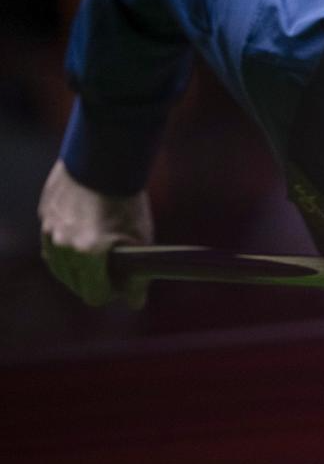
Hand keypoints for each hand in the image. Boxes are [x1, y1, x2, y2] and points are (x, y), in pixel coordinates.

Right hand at [38, 160, 153, 307]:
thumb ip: (136, 278)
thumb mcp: (141, 241)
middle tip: (116, 267)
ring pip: (60, 267)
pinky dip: (67, 248)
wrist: (105, 160)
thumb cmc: (128, 201)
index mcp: (88, 255)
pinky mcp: (43, 217)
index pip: (95, 296)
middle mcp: (63, 247)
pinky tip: (84, 235)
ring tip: (100, 251)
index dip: (112, 293)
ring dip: (78, 266)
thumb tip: (135, 304)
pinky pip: (52, 245)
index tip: (124, 284)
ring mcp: (49, 231)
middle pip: (76, 285)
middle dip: (95, 282)